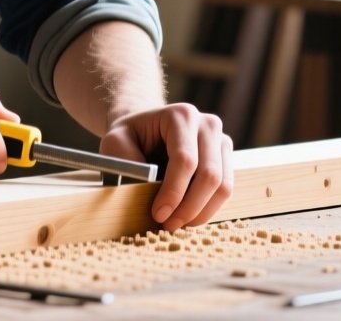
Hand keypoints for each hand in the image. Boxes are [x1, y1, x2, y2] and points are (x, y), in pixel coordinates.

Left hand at [100, 103, 233, 230]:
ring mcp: (221, 140)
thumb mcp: (115, 142)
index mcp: (181, 115)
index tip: (158, 214)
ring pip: (223, 186)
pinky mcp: (226, 158)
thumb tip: (143, 186)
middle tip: (168, 225)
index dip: (173, 192)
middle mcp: (207, 124)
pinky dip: (208, 209)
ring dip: (201, 212)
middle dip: (189, 207)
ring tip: (177, 223)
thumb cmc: (130, 137)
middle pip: (209, 175)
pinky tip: (188, 216)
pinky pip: (226, 190)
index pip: (185, 160)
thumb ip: (125, 160)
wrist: (146, 129)